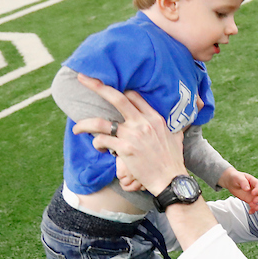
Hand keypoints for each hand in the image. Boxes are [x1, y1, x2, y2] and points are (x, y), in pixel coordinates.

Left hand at [72, 74, 184, 194]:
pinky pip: (102, 141)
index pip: (133, 96)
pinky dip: (97, 144)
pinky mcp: (124, 149)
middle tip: (83, 78)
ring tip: (77, 129)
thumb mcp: (177, 137)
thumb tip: (180, 124)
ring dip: (85, 124)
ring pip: (100, 122)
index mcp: (154, 117)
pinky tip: (100, 149)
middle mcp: (142, 122)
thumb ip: (175, 127)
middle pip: (116, 98)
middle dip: (97, 86)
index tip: (109, 92)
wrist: (170, 180)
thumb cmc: (173, 161)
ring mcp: (132, 135)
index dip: (120, 93)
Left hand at [219, 168, 257, 213]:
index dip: (257, 190)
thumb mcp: (238, 177)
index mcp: (253, 181)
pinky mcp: (250, 200)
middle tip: (253, 202)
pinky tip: (250, 212)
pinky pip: (255, 205)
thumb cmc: (235, 177)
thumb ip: (243, 182)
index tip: (253, 193)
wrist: (231, 182)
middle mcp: (255, 188)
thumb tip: (247, 189)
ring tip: (253, 209)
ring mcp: (253, 195)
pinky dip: (254, 209)